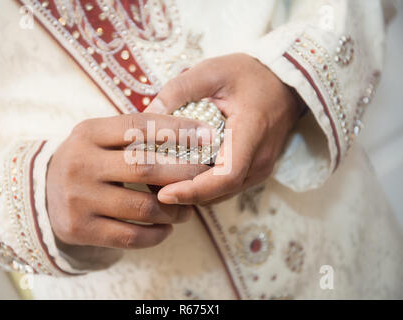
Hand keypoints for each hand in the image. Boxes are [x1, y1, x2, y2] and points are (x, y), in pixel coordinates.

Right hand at [46, 114, 209, 248]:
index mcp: (88, 133)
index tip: (207, 136)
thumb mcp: (101, 137)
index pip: (140, 125)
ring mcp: (77, 198)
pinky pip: (130, 236)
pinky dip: (156, 235)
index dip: (178, 130)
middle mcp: (80, 163)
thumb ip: (135, 133)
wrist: (45, 193)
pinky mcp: (79, 229)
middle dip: (185, 174)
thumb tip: (192, 131)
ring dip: (175, 211)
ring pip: (143, 207)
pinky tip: (166, 229)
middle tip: (205, 178)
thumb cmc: (89, 160)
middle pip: (146, 168)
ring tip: (189, 211)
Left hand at [144, 53, 304, 204]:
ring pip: (221, 194)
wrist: (284, 84)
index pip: (225, 176)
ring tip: (159, 183)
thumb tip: (146, 114)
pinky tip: (180, 176)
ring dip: (192, 193)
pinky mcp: (255, 171)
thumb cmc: (249, 75)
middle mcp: (260, 160)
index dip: (193, 190)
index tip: (164, 195)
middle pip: (218, 192)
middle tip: (149, 187)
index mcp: (252, 133)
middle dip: (184, 194)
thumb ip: (180, 89)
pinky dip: (202, 187)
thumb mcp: (213, 70)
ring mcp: (260, 169)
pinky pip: (226, 188)